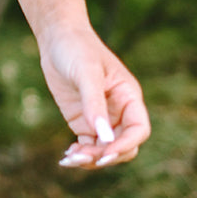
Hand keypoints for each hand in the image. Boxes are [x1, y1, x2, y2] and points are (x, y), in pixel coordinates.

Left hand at [38, 25, 149, 169]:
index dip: (126, 145)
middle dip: (106, 156)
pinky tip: (67, 156)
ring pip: (105, 149)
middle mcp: (119, 111)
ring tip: (69, 159)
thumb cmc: (77, 48)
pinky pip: (88, 146)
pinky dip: (81, 155)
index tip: (105, 153)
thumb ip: (94, 104)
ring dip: (91, 159)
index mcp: (129, 97)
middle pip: (124, 146)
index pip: (139, 130)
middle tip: (81, 157)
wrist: (58, 38)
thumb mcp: (87, 73)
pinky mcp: (83, 121)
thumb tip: (104, 136)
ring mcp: (101, 118)